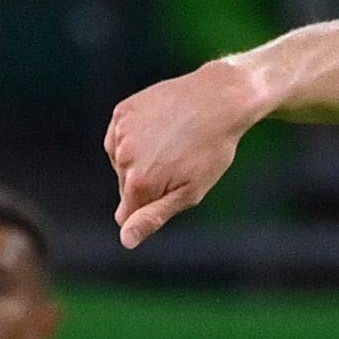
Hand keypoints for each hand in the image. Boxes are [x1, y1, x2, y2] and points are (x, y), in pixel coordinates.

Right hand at [105, 60, 258, 247]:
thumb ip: (153, 217)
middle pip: (125, 188)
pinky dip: (133, 136)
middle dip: (146, 183)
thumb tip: (125, 240)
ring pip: (120, 162)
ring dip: (139, 158)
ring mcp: (121, 132)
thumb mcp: (189, 192)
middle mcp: (123, 158)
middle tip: (178, 162)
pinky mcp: (122, 112)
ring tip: (171, 143)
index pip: (126, 215)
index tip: (172, 189)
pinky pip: (119, 137)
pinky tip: (159, 129)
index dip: (149, 208)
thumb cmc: (211, 150)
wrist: (219, 98)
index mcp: (139, 184)